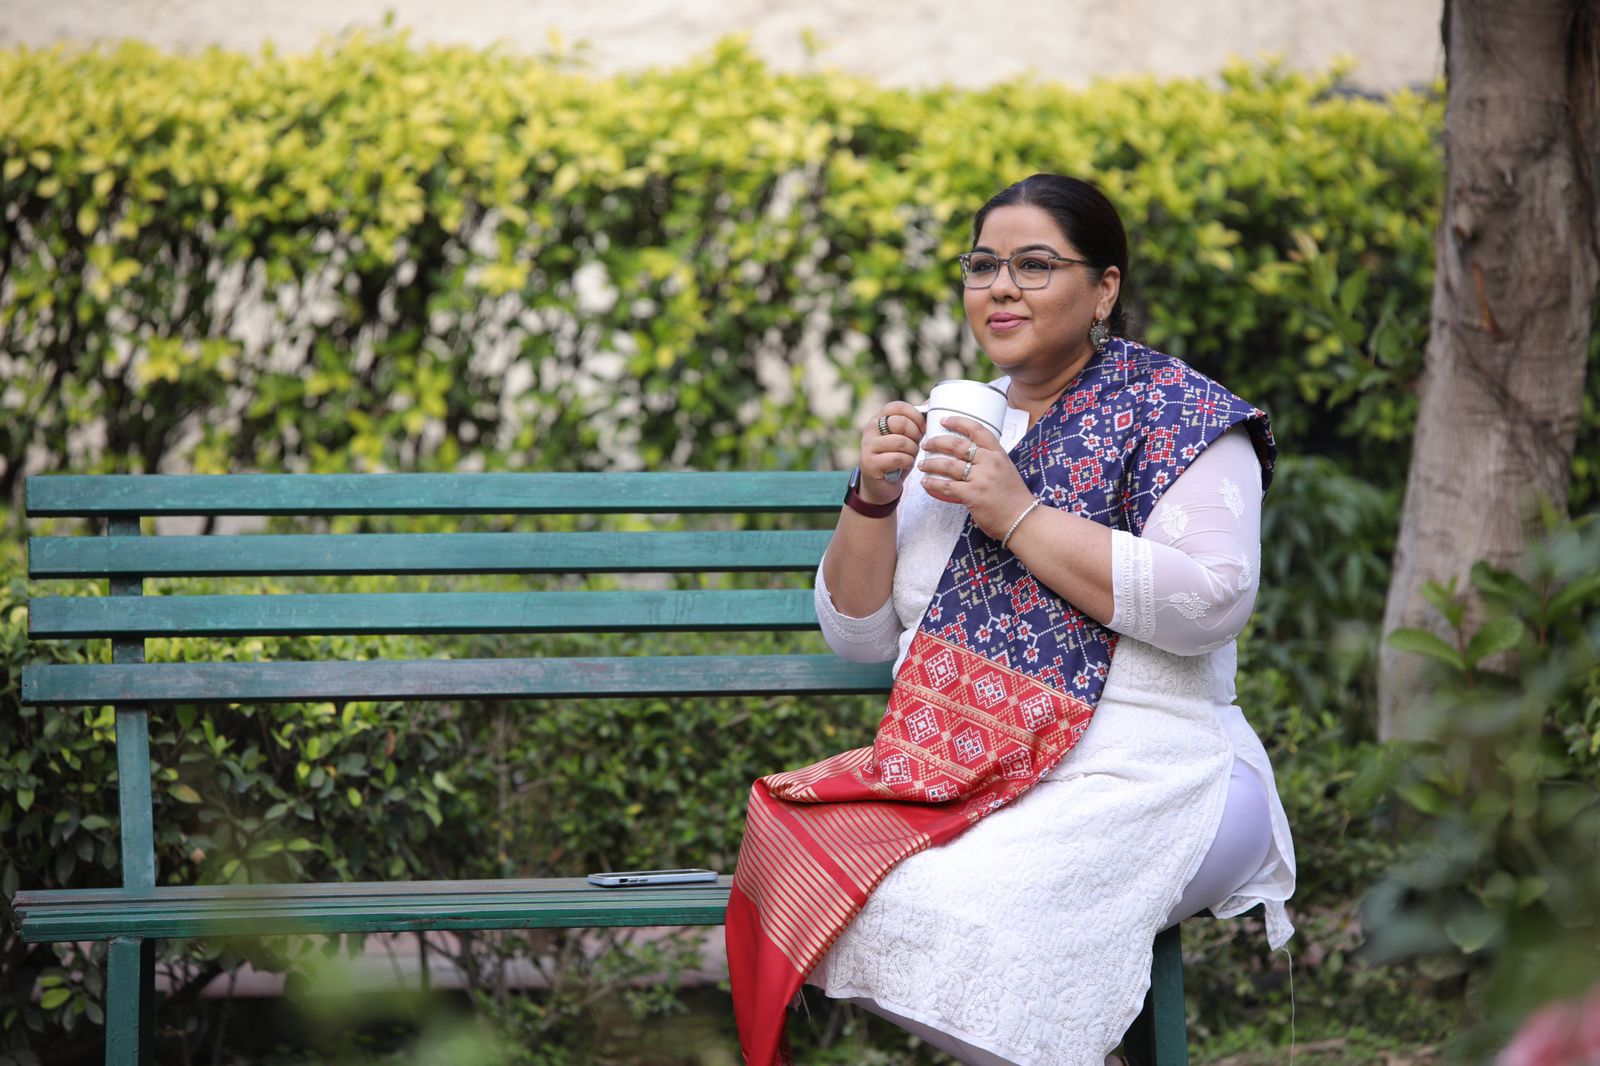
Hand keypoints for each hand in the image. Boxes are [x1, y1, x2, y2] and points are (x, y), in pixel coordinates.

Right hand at [857, 402, 925, 504]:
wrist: (881, 486)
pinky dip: (907, 462)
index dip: (915, 415)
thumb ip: (915, 422)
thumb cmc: (897, 458)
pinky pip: (897, 458)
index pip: (897, 406)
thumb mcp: (907, 438)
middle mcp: (870, 429)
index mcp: (879, 419)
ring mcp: (868, 446)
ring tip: (911, 456)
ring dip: (913, 450)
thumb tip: (931, 402)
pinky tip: (905, 465)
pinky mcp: (870, 463)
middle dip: (915, 434)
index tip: (922, 427)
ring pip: (901, 442)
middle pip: (900, 423)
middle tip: (917, 443)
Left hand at [919, 416, 1033, 537]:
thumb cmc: (1013, 498)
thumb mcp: (1005, 470)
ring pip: (948, 465)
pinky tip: (926, 483)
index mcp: (998, 453)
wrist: (1022, 520)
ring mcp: (981, 478)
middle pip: (957, 445)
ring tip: (922, 465)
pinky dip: (933, 483)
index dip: (958, 422)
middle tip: (926, 444)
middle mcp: (990, 462)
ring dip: (931, 464)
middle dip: (937, 442)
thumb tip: (968, 457)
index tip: (944, 420)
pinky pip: (946, 486)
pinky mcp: (973, 495)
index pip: (977, 429)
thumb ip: (988, 461)